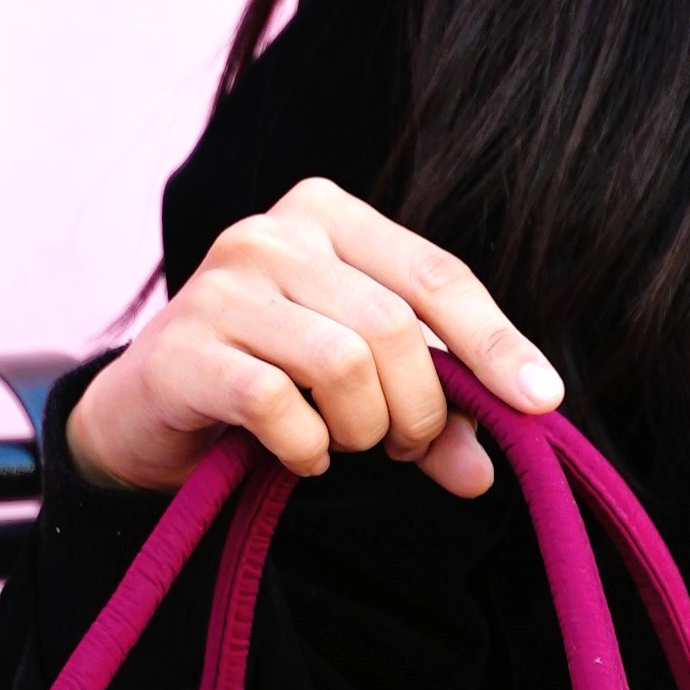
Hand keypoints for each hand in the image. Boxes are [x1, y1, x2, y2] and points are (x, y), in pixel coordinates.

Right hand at [66, 176, 563, 500]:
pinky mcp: (184, 348)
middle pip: (394, 330)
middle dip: (418, 409)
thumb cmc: (267, 382)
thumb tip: (484, 472)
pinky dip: (304, 448)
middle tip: (403, 445)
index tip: (541, 401)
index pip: (436, 276)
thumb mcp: (361, 388)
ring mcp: (222, 284)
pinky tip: (297, 455)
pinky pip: (277, 405)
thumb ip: (429, 417)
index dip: (495, 343)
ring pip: (342, 363)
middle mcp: (273, 232)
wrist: (148, 415)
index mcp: (328, 216)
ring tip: (339, 444)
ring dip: (359, 430)